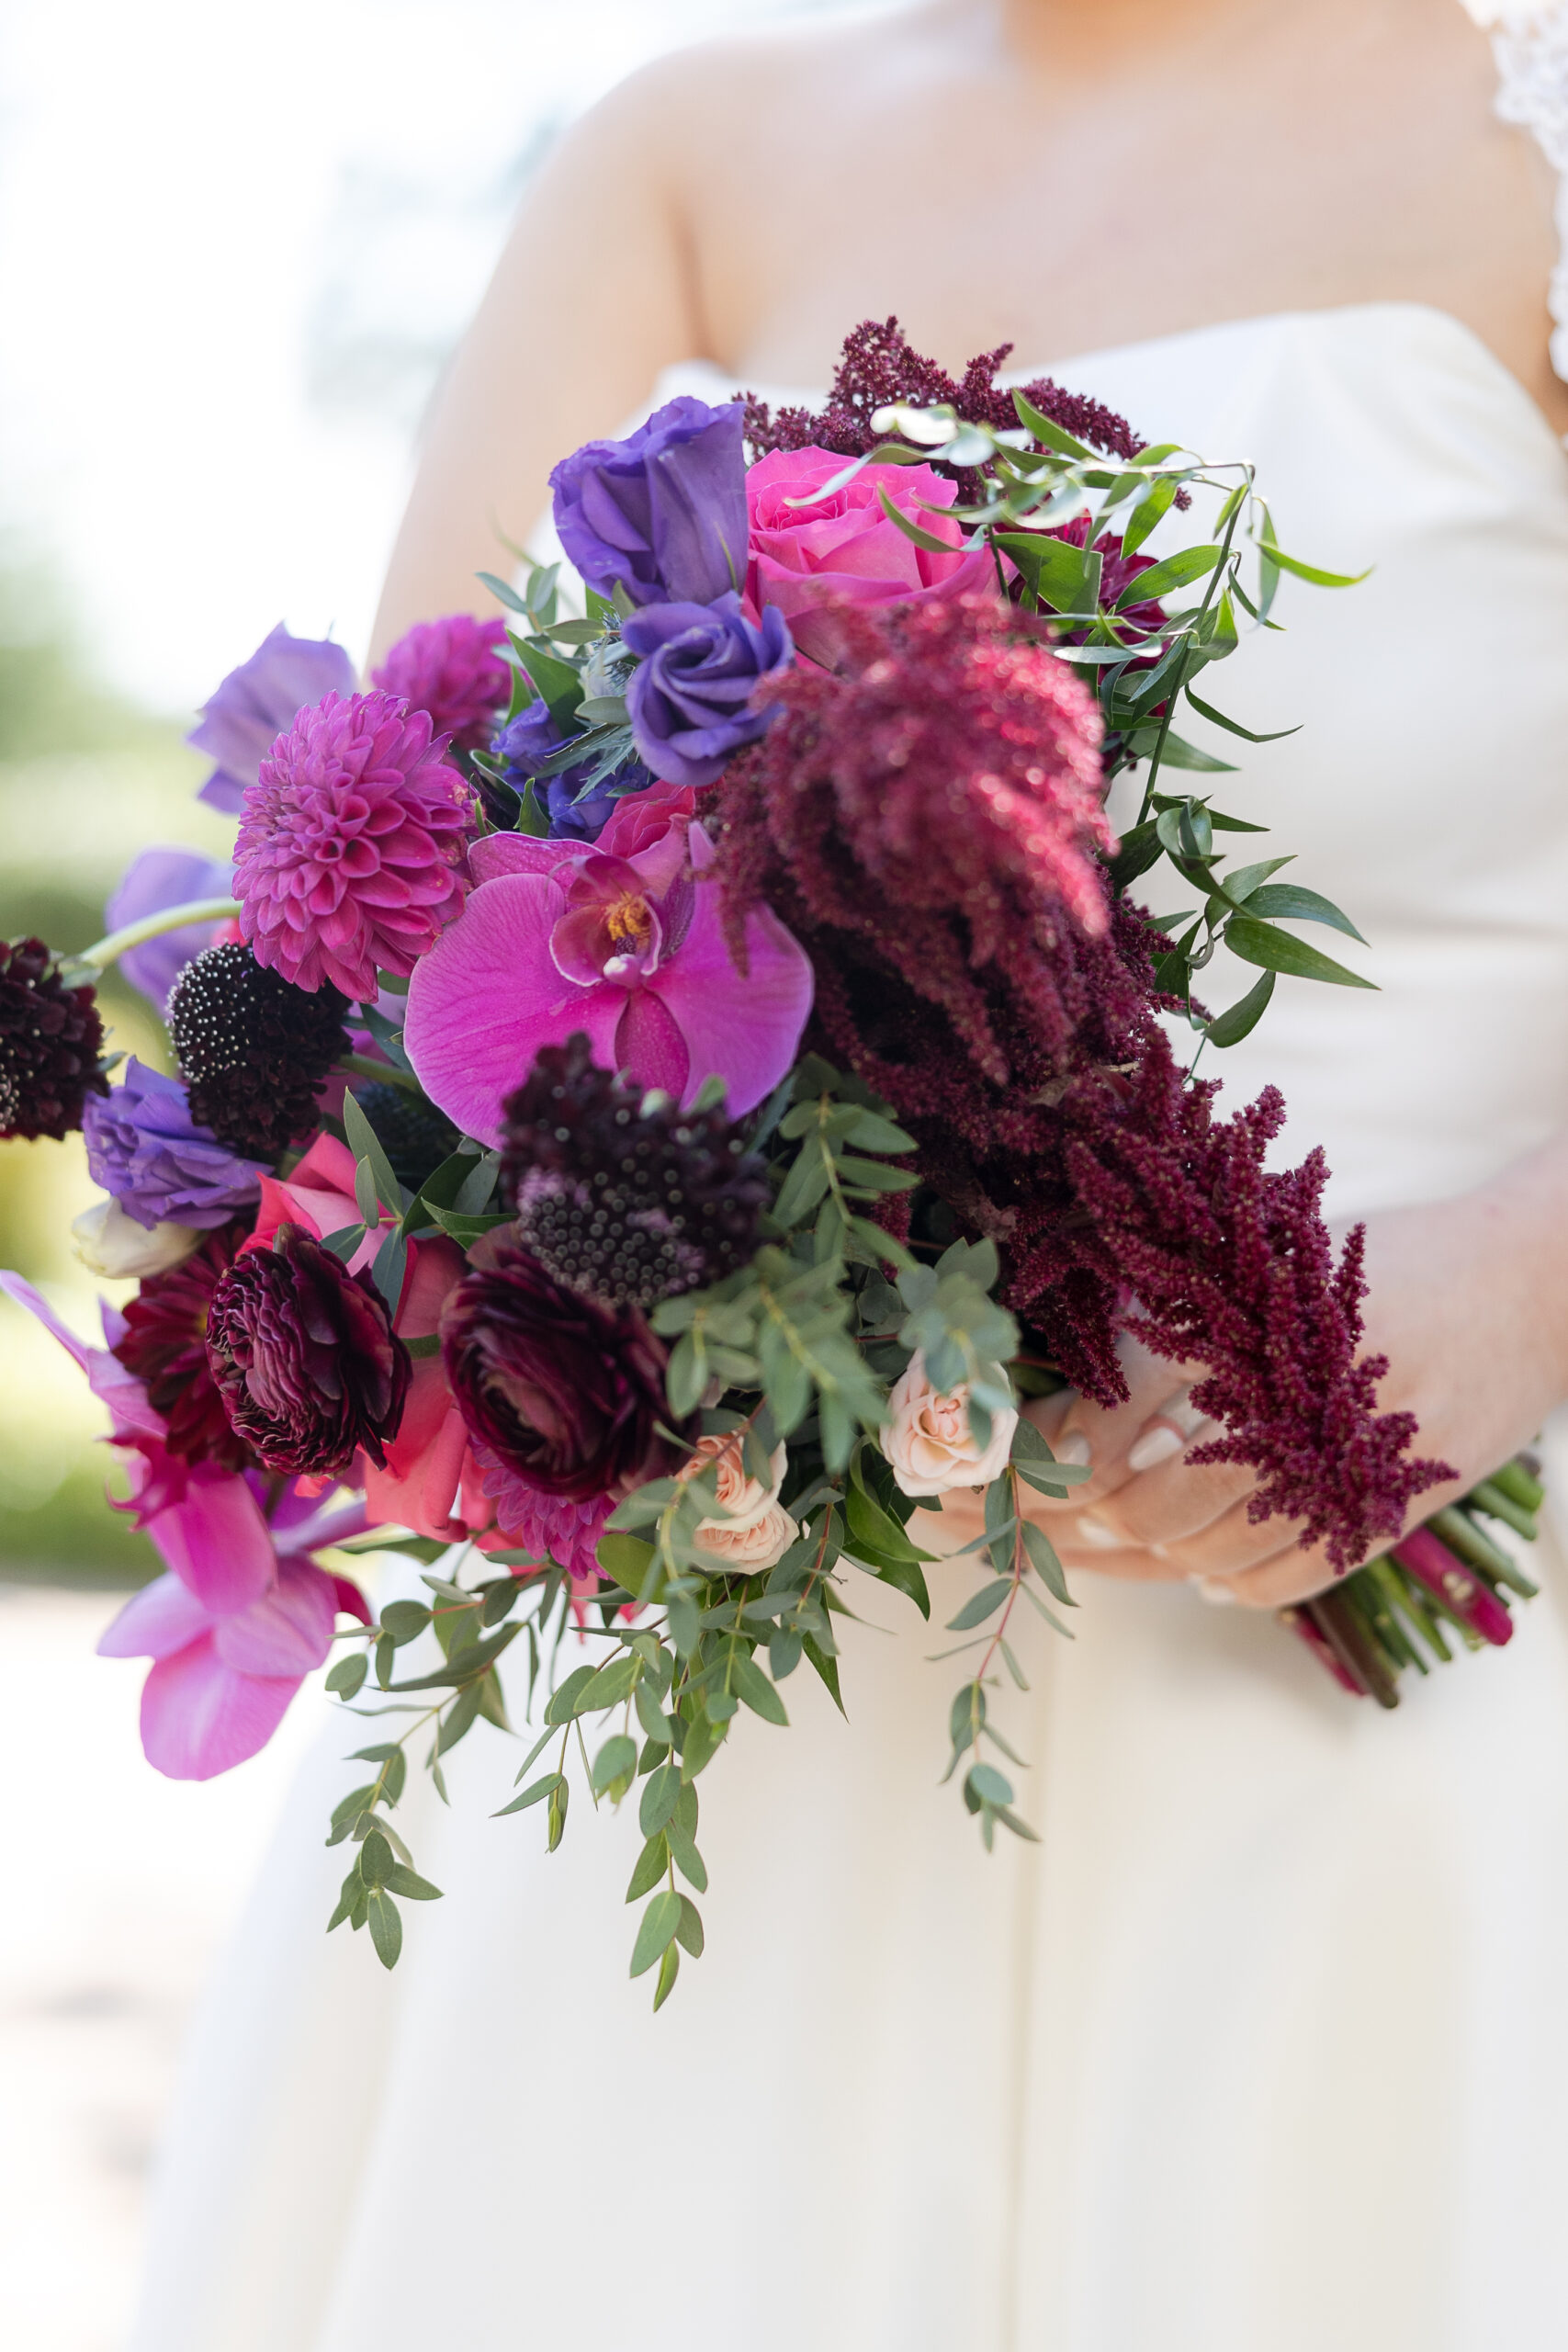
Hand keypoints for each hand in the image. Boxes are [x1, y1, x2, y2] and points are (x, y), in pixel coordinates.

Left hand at [931, 1139, 1567, 1607]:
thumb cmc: (1392, 1253)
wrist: (1537, 1282)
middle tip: (979, 1525)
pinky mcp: (1387, 1512)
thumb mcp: (1274, 1258)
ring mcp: (1344, 1475)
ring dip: (1126, 1556)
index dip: (1038, 1459)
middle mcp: (1296, 1417)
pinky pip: (1288, 1577)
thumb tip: (1074, 1411)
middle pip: (1147, 1505)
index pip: (1117, 1424)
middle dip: (1054, 1520)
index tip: (975, 1472)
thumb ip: (1179, 1324)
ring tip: (1062, 1547)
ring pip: (1206, 1553)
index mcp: (1257, 1340)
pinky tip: (1187, 1572)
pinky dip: (1226, 1580)